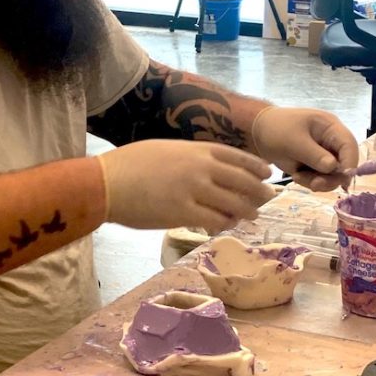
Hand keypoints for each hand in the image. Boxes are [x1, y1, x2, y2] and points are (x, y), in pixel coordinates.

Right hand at [97, 140, 275, 233]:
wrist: (106, 182)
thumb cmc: (130, 164)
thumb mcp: (166, 150)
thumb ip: (190, 158)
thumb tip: (206, 169)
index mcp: (196, 150)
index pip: (237, 157)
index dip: (255, 166)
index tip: (267, 172)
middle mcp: (200, 168)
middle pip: (242, 180)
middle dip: (259, 190)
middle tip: (268, 197)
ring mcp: (194, 191)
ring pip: (233, 203)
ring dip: (247, 210)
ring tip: (253, 216)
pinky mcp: (183, 213)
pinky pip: (214, 220)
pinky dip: (225, 223)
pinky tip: (227, 225)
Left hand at [251, 107, 358, 190]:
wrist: (260, 132)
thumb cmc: (276, 129)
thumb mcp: (294, 141)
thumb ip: (314, 155)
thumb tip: (333, 167)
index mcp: (331, 127)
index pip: (349, 145)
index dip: (350, 163)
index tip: (343, 180)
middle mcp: (331, 141)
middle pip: (345, 163)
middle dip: (331, 178)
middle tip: (314, 185)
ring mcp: (325, 154)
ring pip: (333, 175)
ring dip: (318, 181)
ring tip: (298, 177)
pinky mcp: (316, 165)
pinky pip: (321, 179)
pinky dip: (309, 181)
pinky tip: (296, 175)